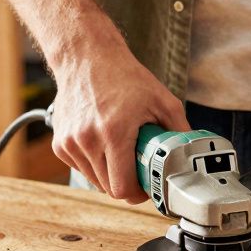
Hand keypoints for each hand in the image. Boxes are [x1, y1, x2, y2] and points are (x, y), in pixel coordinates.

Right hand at [49, 32, 190, 203]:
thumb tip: (190, 154)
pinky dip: (94, 163)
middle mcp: (87, 141)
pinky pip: (81, 168)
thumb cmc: (123, 76)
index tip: (145, 185)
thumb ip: (179, 130)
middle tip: (137, 166)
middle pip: (109, 188)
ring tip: (119, 149)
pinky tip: (102, 142)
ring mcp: (70, 143)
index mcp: (114, 133)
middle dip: (126, 182)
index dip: (137, 193)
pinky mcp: (60, 144)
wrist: (86, 57)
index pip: (121, 189)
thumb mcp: (162, 100)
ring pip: (94, 180)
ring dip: (109, 173)